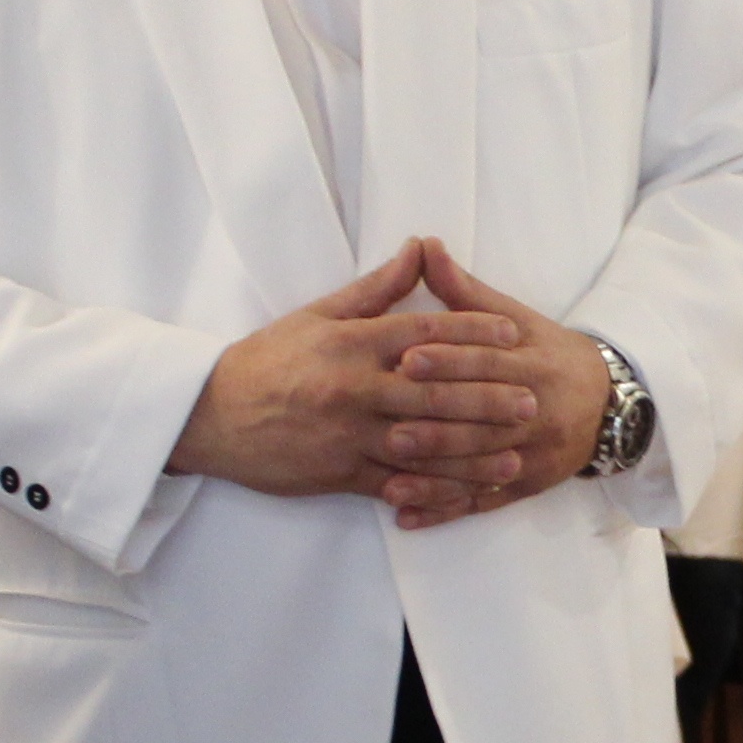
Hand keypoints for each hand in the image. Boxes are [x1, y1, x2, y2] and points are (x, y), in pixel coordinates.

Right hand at [172, 249, 532, 504]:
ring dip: (473, 452)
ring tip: (512, 455)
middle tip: (531, 401)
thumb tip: (420, 249)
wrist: (211, 415)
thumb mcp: (318, 315)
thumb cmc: (267, 360)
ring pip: (423, 444)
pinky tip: (466, 494)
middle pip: (434, 391)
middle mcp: (355, 388)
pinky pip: (396, 484)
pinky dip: (433, 490)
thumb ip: (375, 290)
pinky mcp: (339, 473)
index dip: (472, 332)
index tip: (511, 335)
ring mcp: (349, 434)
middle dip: (487, 399)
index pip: (425, 333)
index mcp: (352, 343)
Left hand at [379, 239, 614, 527]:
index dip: (449, 363)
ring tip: (389, 477)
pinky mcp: (526, 487)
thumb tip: (426, 245)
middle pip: (482, 421)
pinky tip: (406, 516)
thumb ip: (466, 293)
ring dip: (434, 476)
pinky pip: (482, 503)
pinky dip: (444, 511)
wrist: (610, 404)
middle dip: (436, 424)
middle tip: (388, 426)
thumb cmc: (551, 354)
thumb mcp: (518, 319)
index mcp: (533, 366)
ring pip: (480, 468)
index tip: (406, 360)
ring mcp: (531, 456)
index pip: (488, 364)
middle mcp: (536, 413)